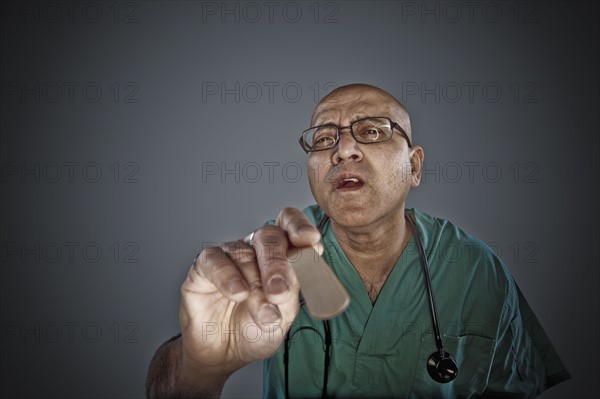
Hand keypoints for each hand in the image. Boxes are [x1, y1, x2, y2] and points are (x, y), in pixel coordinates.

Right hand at [178, 207, 321, 383]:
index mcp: (281, 253)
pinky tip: (238, 294)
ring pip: (244, 254)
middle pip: (269, 236)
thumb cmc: (256, 329)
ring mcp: (230, 254)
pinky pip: (216, 261)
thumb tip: (301, 272)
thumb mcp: (283, 315)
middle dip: (278, 264)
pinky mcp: (204, 265)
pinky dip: (228, 277)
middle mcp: (255, 248)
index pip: (290, 225)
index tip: (311, 240)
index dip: (300, 226)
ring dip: (256, 284)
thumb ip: (292, 291)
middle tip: (280, 292)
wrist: (224, 354)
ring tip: (264, 313)